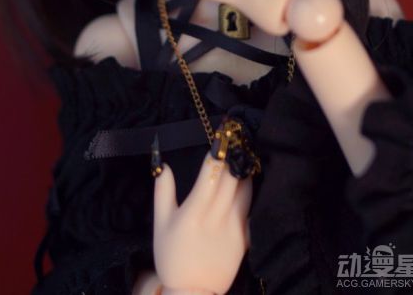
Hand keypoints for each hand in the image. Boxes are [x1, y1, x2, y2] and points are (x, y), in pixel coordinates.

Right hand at [154, 151, 251, 293]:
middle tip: (237, 137)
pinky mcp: (245, 239)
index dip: (218, 151)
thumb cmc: (172, 257)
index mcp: (195, 210)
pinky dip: (251, 195)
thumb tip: (164, 163)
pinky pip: (252, 211)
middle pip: (231, 177)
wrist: (192, 293)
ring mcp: (234, 227)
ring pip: (246, 191)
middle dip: (234, 155)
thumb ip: (163, 192)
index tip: (222, 134)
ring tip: (245, 156)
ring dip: (245, 171)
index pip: (211, 172)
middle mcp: (217, 216)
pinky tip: (251, 183)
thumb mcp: (160, 224)